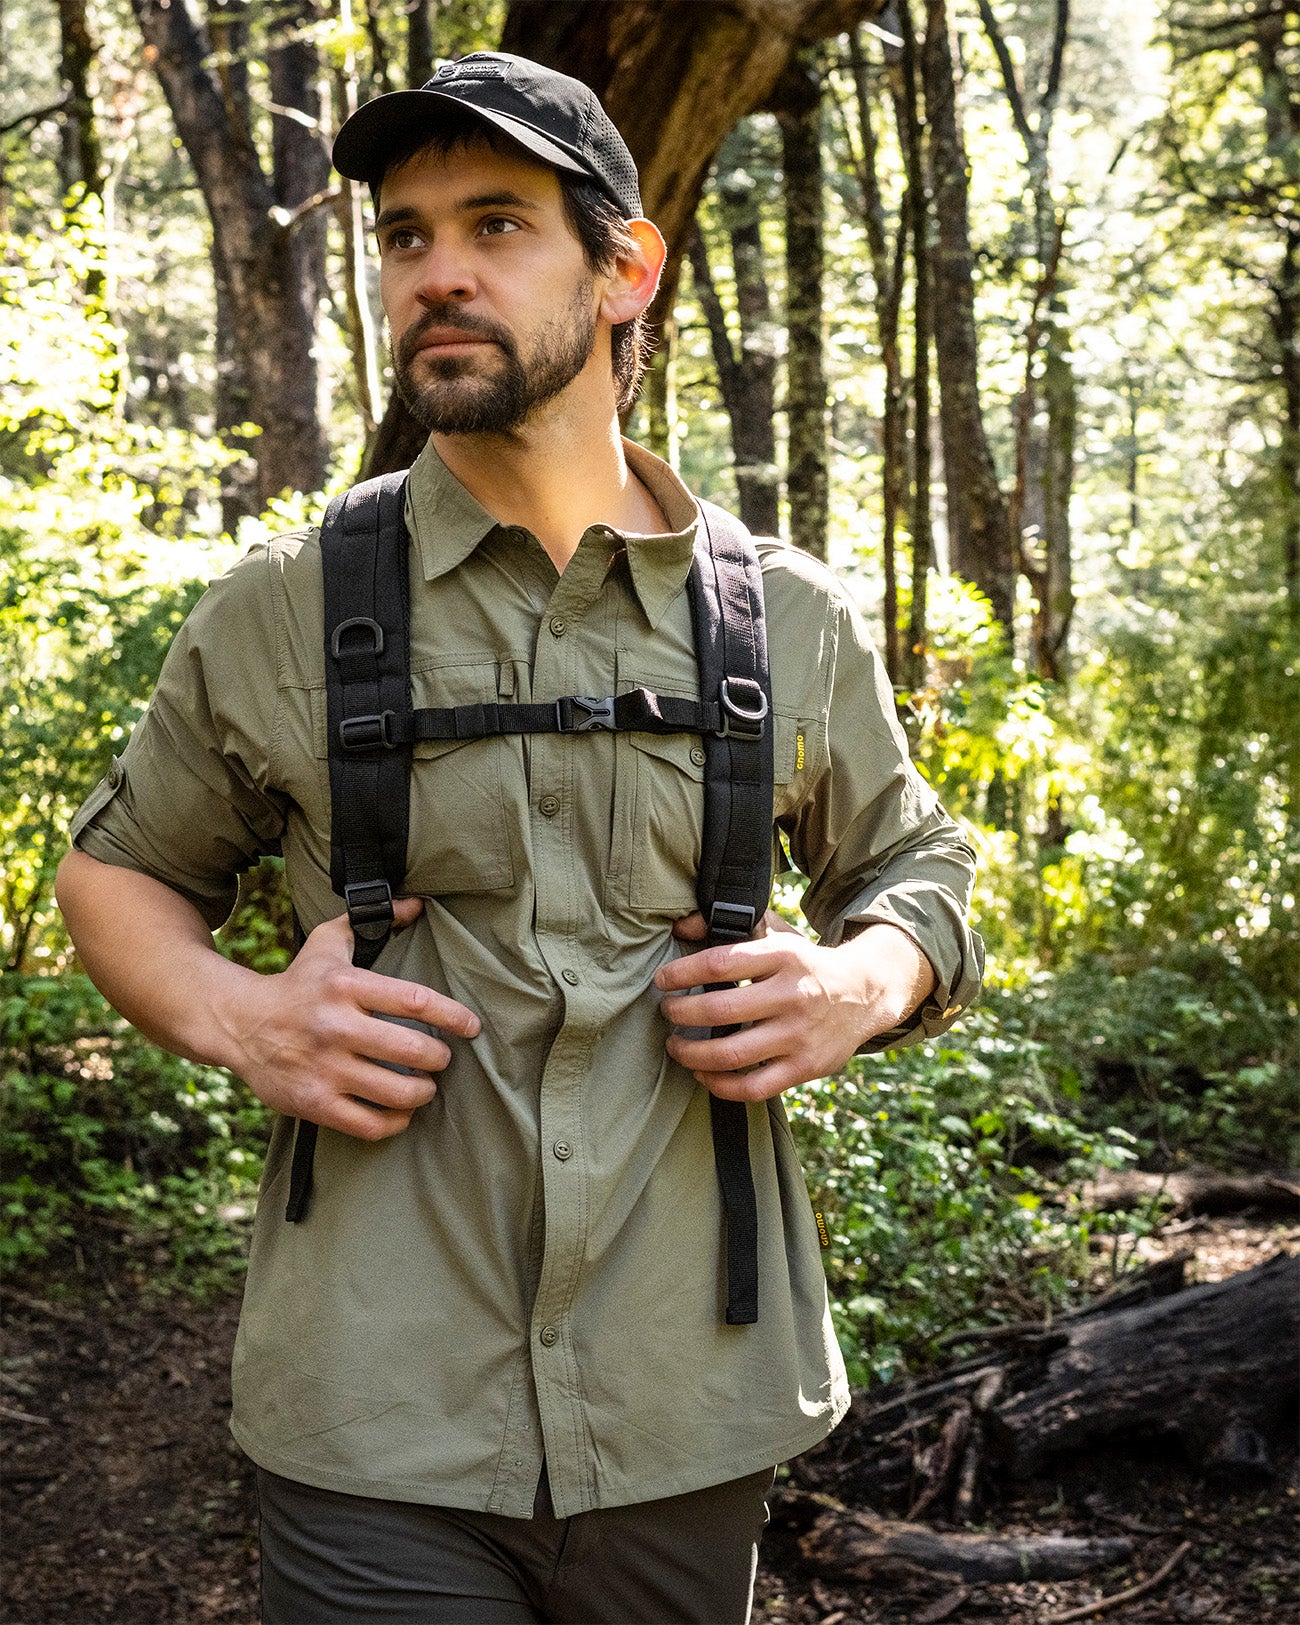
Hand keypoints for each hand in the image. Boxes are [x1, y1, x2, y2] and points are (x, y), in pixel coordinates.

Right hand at [212, 897, 479, 1139]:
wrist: (239, 1024)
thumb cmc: (297, 983)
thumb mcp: (329, 943)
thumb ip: (371, 919)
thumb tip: (417, 903)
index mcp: (345, 986)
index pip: (415, 1001)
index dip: (452, 1016)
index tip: (471, 1026)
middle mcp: (336, 1027)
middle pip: (412, 1050)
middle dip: (439, 1058)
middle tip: (441, 1059)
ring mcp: (324, 1068)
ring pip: (396, 1092)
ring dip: (423, 1092)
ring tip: (425, 1086)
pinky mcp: (313, 1103)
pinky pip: (369, 1124)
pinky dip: (394, 1122)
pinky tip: (400, 1112)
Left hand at [653, 912, 935, 1101]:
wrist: (866, 992)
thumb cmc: (806, 964)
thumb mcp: (778, 934)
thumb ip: (733, 925)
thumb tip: (682, 923)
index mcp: (784, 956)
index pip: (719, 964)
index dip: (681, 973)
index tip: (663, 980)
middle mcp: (793, 995)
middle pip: (719, 1011)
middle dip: (680, 1013)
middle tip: (667, 1012)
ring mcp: (800, 1035)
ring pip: (731, 1054)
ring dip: (691, 1053)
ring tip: (676, 1045)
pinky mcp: (805, 1067)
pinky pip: (753, 1087)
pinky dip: (719, 1085)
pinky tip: (702, 1074)